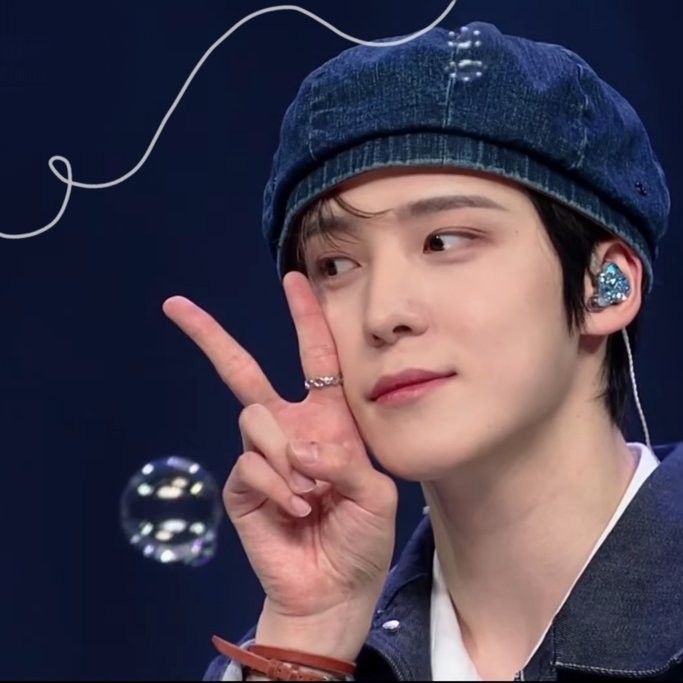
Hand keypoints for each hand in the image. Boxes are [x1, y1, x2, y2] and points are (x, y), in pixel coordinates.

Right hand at [162, 272, 396, 640]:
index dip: (305, 317)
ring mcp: (261, 456)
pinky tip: (296, 510)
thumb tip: (299, 446)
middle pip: (243, 371)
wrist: (335, 589)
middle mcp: (290, 429)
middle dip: (210, 337)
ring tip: (310, 494)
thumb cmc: (362, 538)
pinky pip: (248, 463)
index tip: (293, 279)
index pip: (315, 357)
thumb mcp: (375, 493)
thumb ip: (344, 460)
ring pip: (253, 419)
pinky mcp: (241, 487)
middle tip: (175, 306)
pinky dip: (277, 486)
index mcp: (328, 421)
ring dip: (287, 456)